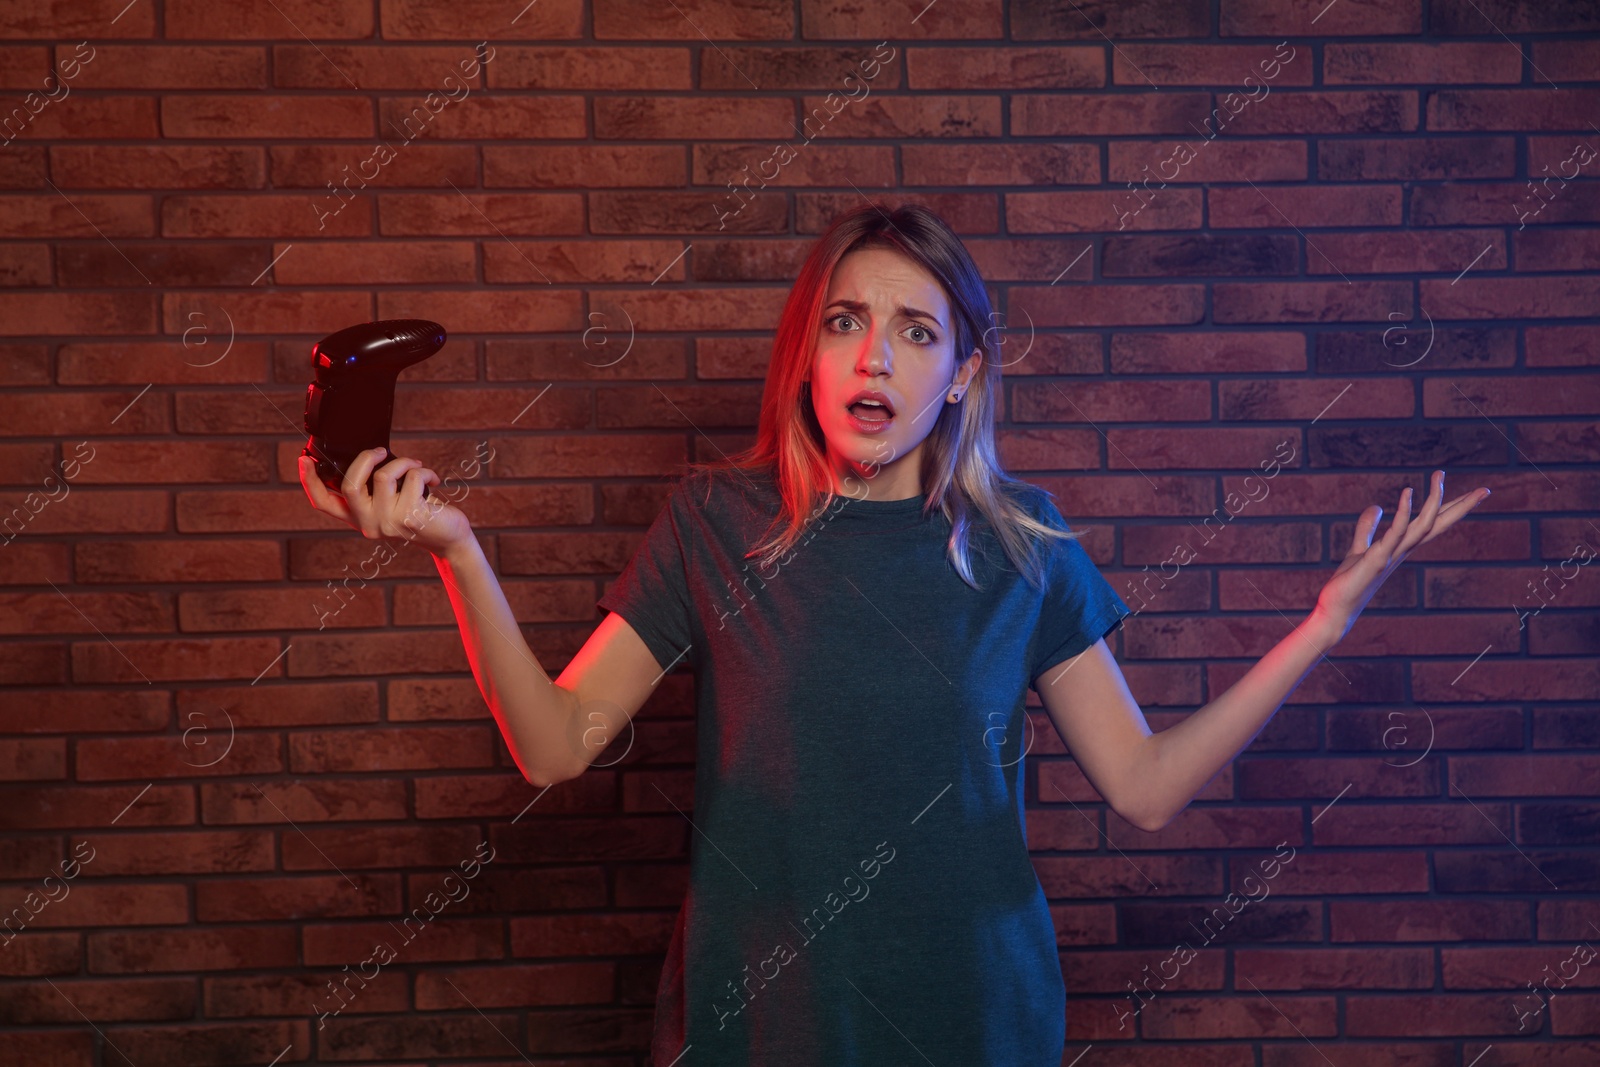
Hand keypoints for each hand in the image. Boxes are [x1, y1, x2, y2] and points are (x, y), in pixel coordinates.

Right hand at [297, 447, 472, 556]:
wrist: (449, 537)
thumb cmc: (419, 512)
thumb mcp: (391, 502)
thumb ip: (374, 488)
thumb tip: (367, 453)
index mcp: (359, 519)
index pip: (324, 503)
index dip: (309, 482)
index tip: (303, 458)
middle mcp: (369, 524)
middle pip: (350, 484)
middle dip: (366, 458)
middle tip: (383, 451)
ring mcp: (389, 523)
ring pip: (384, 475)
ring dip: (404, 462)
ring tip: (416, 467)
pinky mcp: (411, 517)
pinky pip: (411, 477)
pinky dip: (424, 471)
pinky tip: (433, 481)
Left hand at [1311, 469, 1489, 643]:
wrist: (1336, 607)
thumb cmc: (1350, 581)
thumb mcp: (1360, 548)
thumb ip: (1367, 529)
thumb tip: (1377, 507)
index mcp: (1402, 547)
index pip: (1433, 524)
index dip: (1451, 508)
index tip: (1474, 493)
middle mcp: (1403, 550)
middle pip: (1438, 524)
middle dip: (1461, 507)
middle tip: (1485, 489)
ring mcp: (1393, 554)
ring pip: (1423, 526)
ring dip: (1433, 500)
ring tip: (1439, 476)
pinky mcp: (1378, 558)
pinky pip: (1395, 532)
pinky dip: (1404, 512)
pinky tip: (1408, 492)